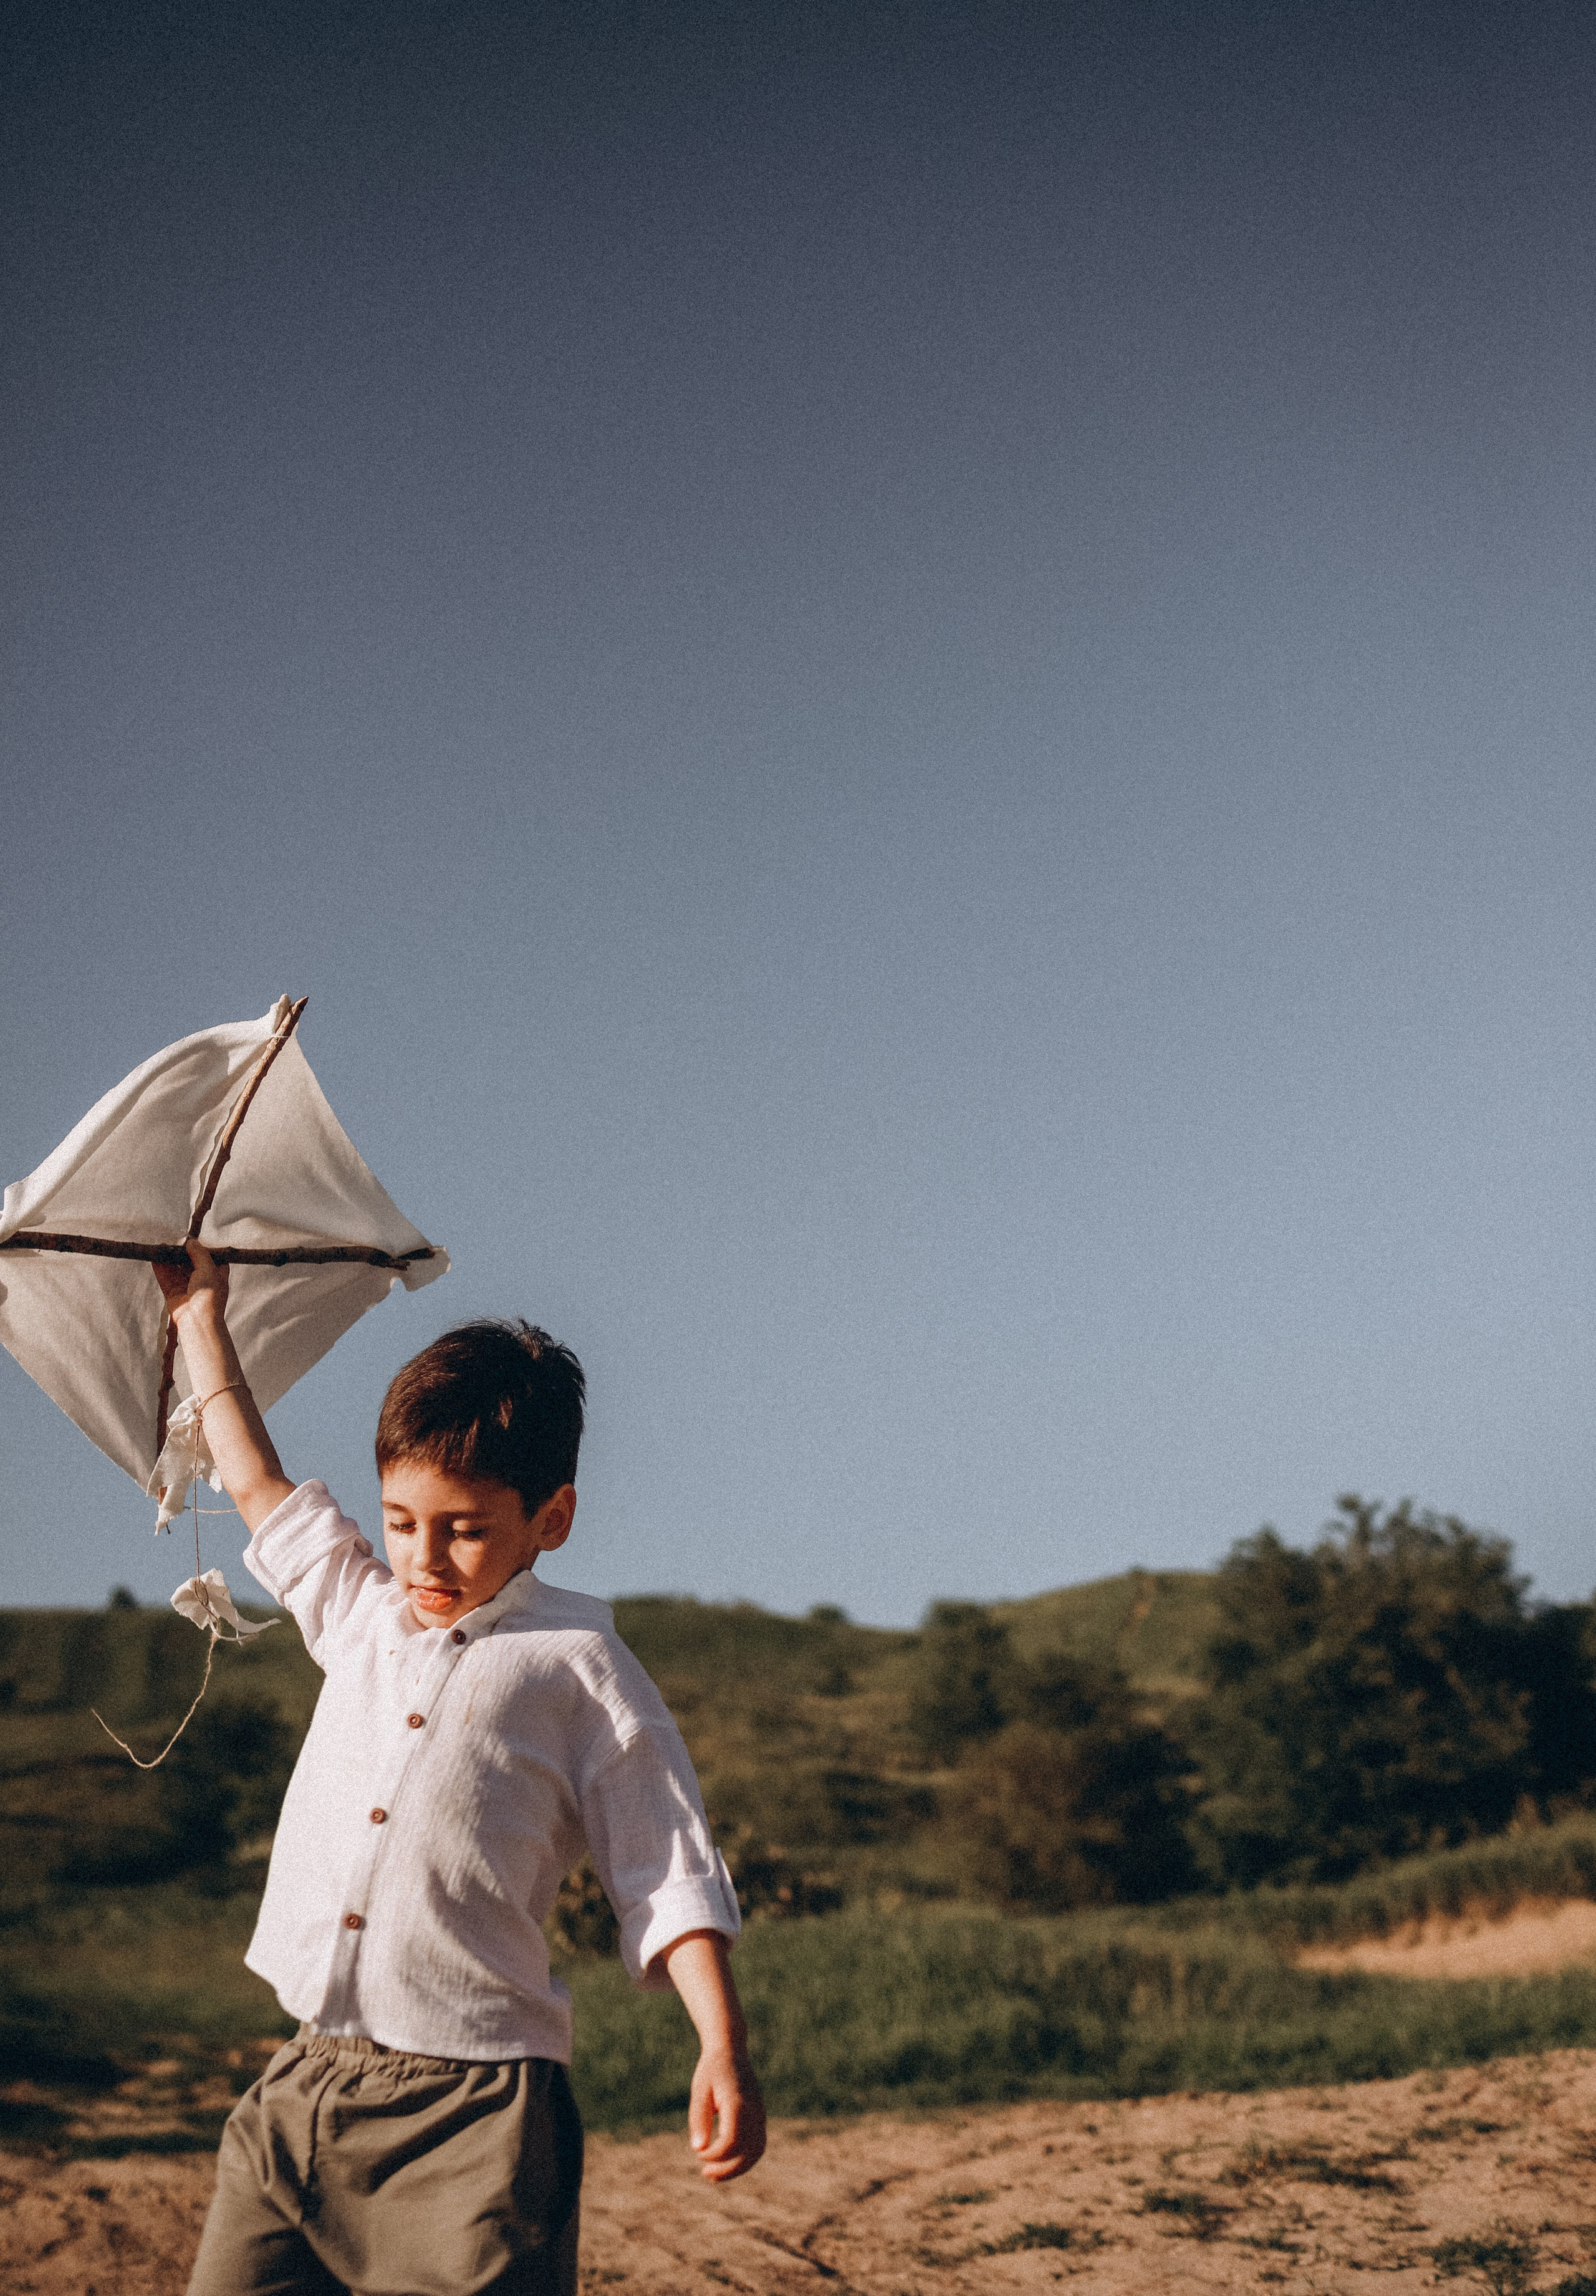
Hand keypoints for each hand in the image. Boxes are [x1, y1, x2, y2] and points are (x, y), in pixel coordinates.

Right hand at [151, 1239, 228, 1322]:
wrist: (197, 1320)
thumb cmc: (209, 1295)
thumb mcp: (209, 1268)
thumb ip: (200, 1254)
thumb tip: (192, 1242)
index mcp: (217, 1274)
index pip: (210, 1258)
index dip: (202, 1248)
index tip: (192, 1239)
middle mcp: (202, 1280)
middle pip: (190, 1262)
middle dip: (181, 1252)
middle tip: (172, 1240)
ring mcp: (187, 1287)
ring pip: (176, 1269)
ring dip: (169, 1258)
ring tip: (161, 1246)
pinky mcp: (174, 1293)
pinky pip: (165, 1278)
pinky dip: (160, 1268)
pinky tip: (154, 1257)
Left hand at [688, 2043, 765, 2181]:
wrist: (731, 2051)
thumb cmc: (711, 2070)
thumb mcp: (700, 2090)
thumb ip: (699, 2119)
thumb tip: (698, 2149)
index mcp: (738, 2102)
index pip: (732, 2141)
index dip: (715, 2154)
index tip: (699, 2153)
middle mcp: (754, 2110)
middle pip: (748, 2151)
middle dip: (727, 2169)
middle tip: (705, 2174)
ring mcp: (760, 2114)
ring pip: (756, 2151)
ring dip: (738, 2168)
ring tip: (715, 2175)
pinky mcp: (760, 2117)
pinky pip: (757, 2145)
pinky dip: (744, 2159)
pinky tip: (726, 2163)